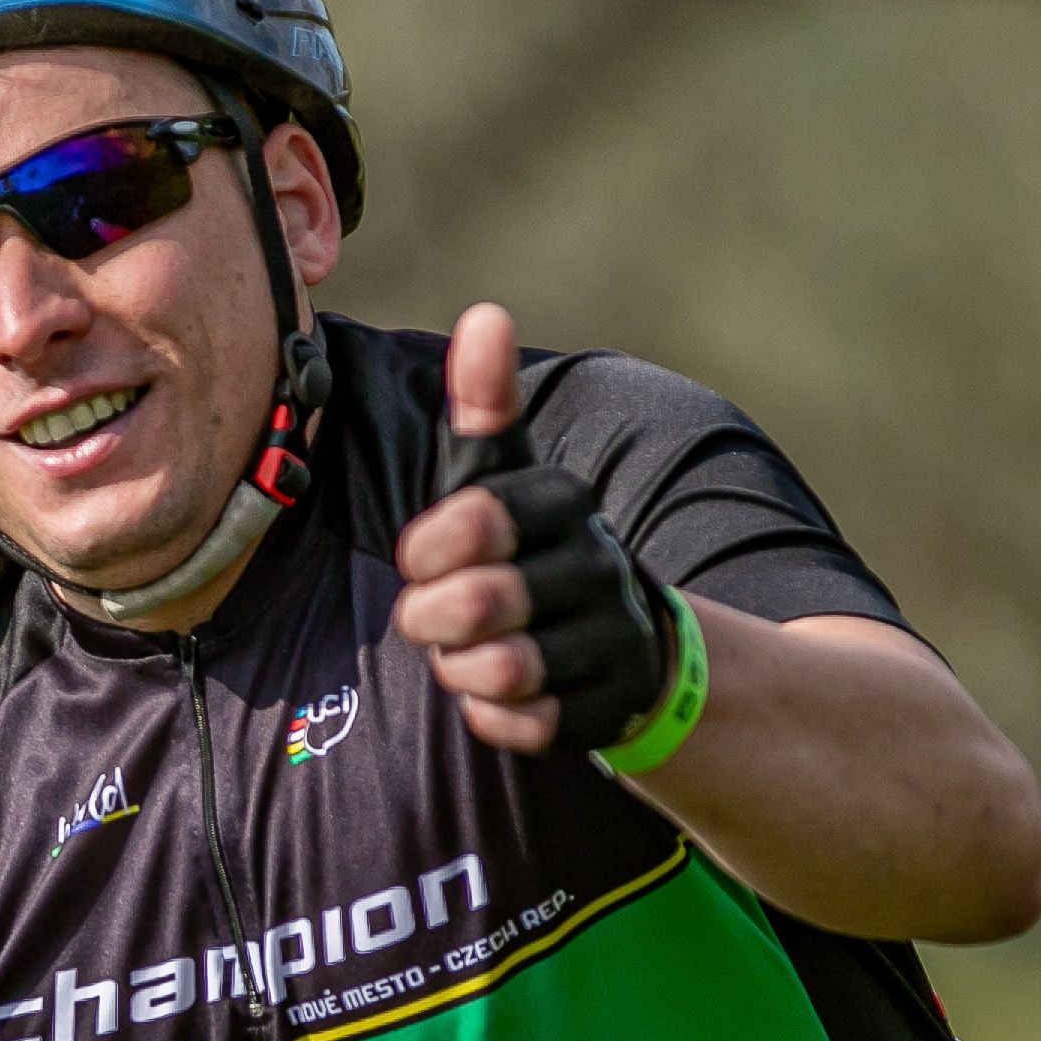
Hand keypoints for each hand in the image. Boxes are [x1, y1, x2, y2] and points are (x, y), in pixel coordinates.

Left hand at [390, 302, 680, 755]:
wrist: (621, 640)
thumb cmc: (527, 548)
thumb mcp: (503, 478)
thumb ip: (484, 406)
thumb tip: (485, 313)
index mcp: (565, 503)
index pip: (470, 520)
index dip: (424, 551)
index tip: (420, 558)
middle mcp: (599, 568)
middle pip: (477, 605)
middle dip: (431, 619)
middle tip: (430, 617)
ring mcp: (611, 643)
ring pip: (501, 671)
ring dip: (461, 669)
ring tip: (466, 654)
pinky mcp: (606, 712)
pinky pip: (523, 727)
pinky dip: (493, 716)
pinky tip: (500, 694)